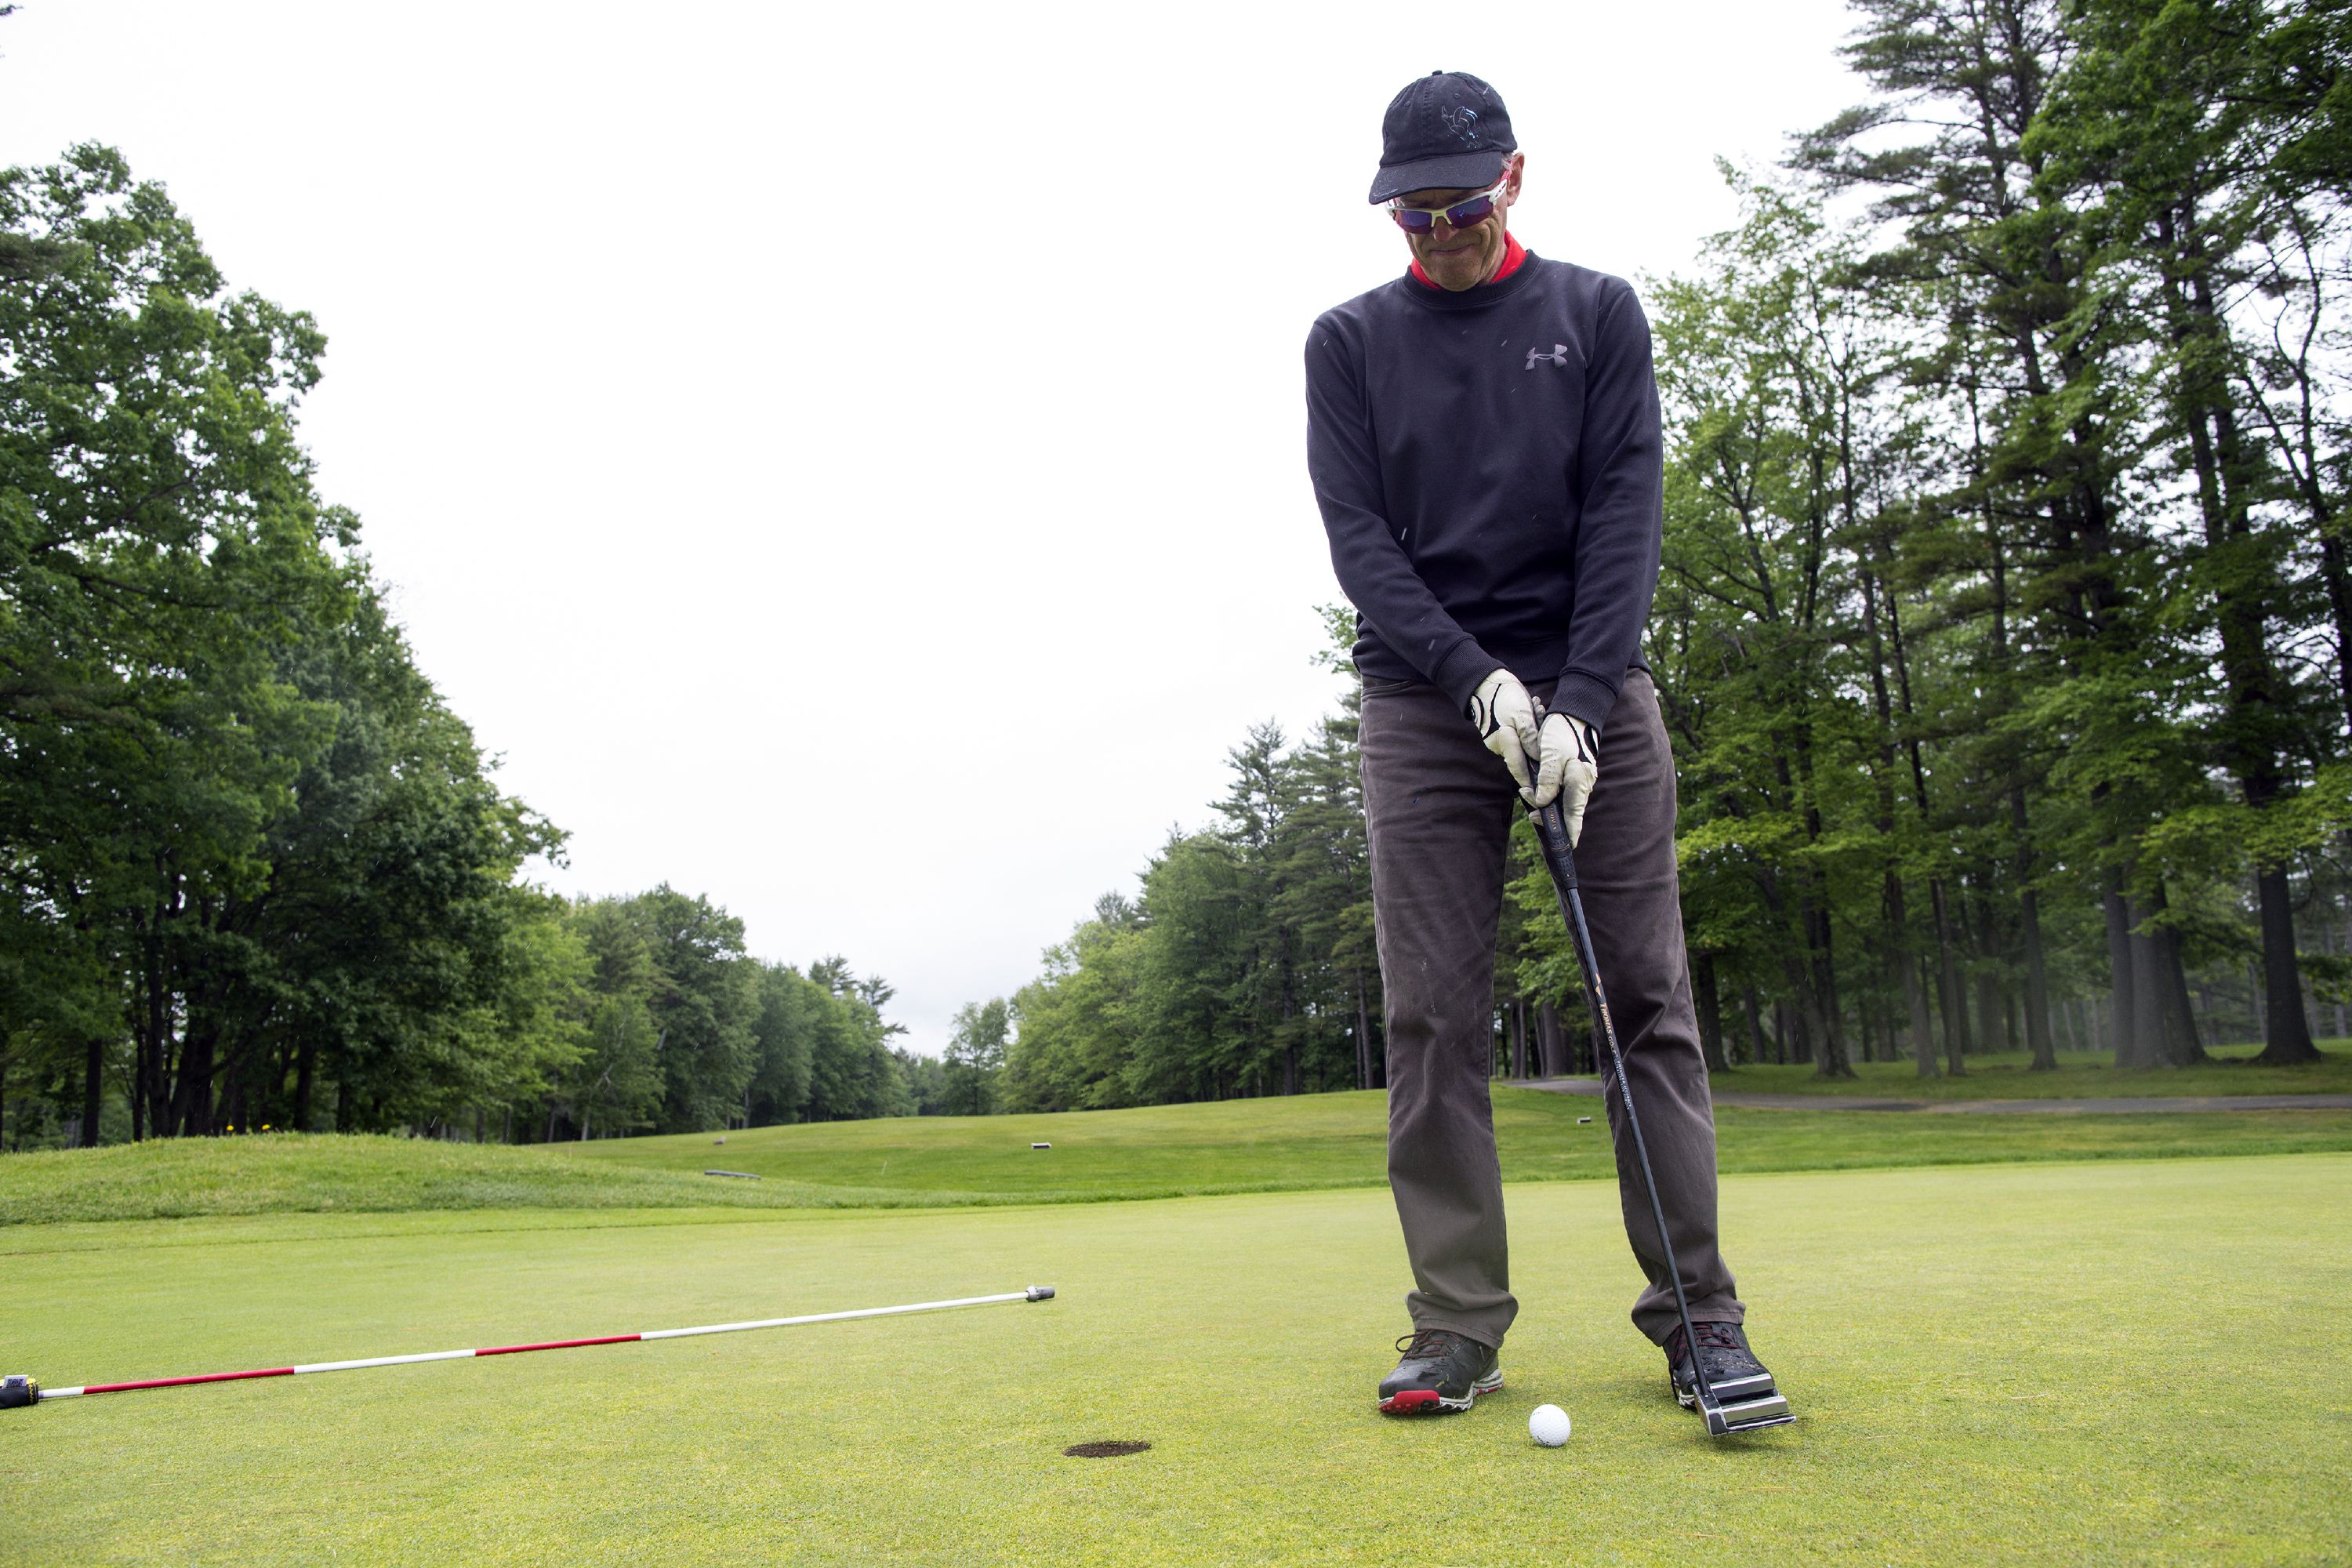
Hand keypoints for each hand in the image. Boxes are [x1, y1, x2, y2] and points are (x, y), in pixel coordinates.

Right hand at [1466, 668, 1541, 791]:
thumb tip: (1539, 759)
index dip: (1530, 784)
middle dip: (1537, 752)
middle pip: (1522, 759)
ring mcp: (1497, 740)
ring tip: (1537, 710)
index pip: (1519, 770)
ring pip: (1521, 746)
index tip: (1540, 795)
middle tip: (1547, 734)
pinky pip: (1516, 737)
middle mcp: (1499, 746)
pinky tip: (1532, 710)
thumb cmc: (1504, 696)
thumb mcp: (1523, 714)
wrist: (1484, 682)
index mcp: (1505, 742)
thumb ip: (1530, 738)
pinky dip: (1527, 728)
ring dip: (1533, 735)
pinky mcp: (1498, 733)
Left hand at [1527, 711, 1599, 842]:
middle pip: (1567, 809)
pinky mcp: (1573, 771)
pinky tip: (1536, 789)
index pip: (1575, 814)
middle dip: (1550, 816)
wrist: (1573, 711)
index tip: (1568, 848)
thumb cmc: (1562, 732)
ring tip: (1526, 794)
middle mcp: (1582, 782)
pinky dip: (1549, 792)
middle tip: (1533, 816)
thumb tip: (1541, 802)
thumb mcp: (1551, 756)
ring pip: (1563, 799)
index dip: (1571, 832)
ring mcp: (1579, 777)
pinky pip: (1561, 789)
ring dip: (1545, 802)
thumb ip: (1547, 780)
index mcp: (1579, 781)